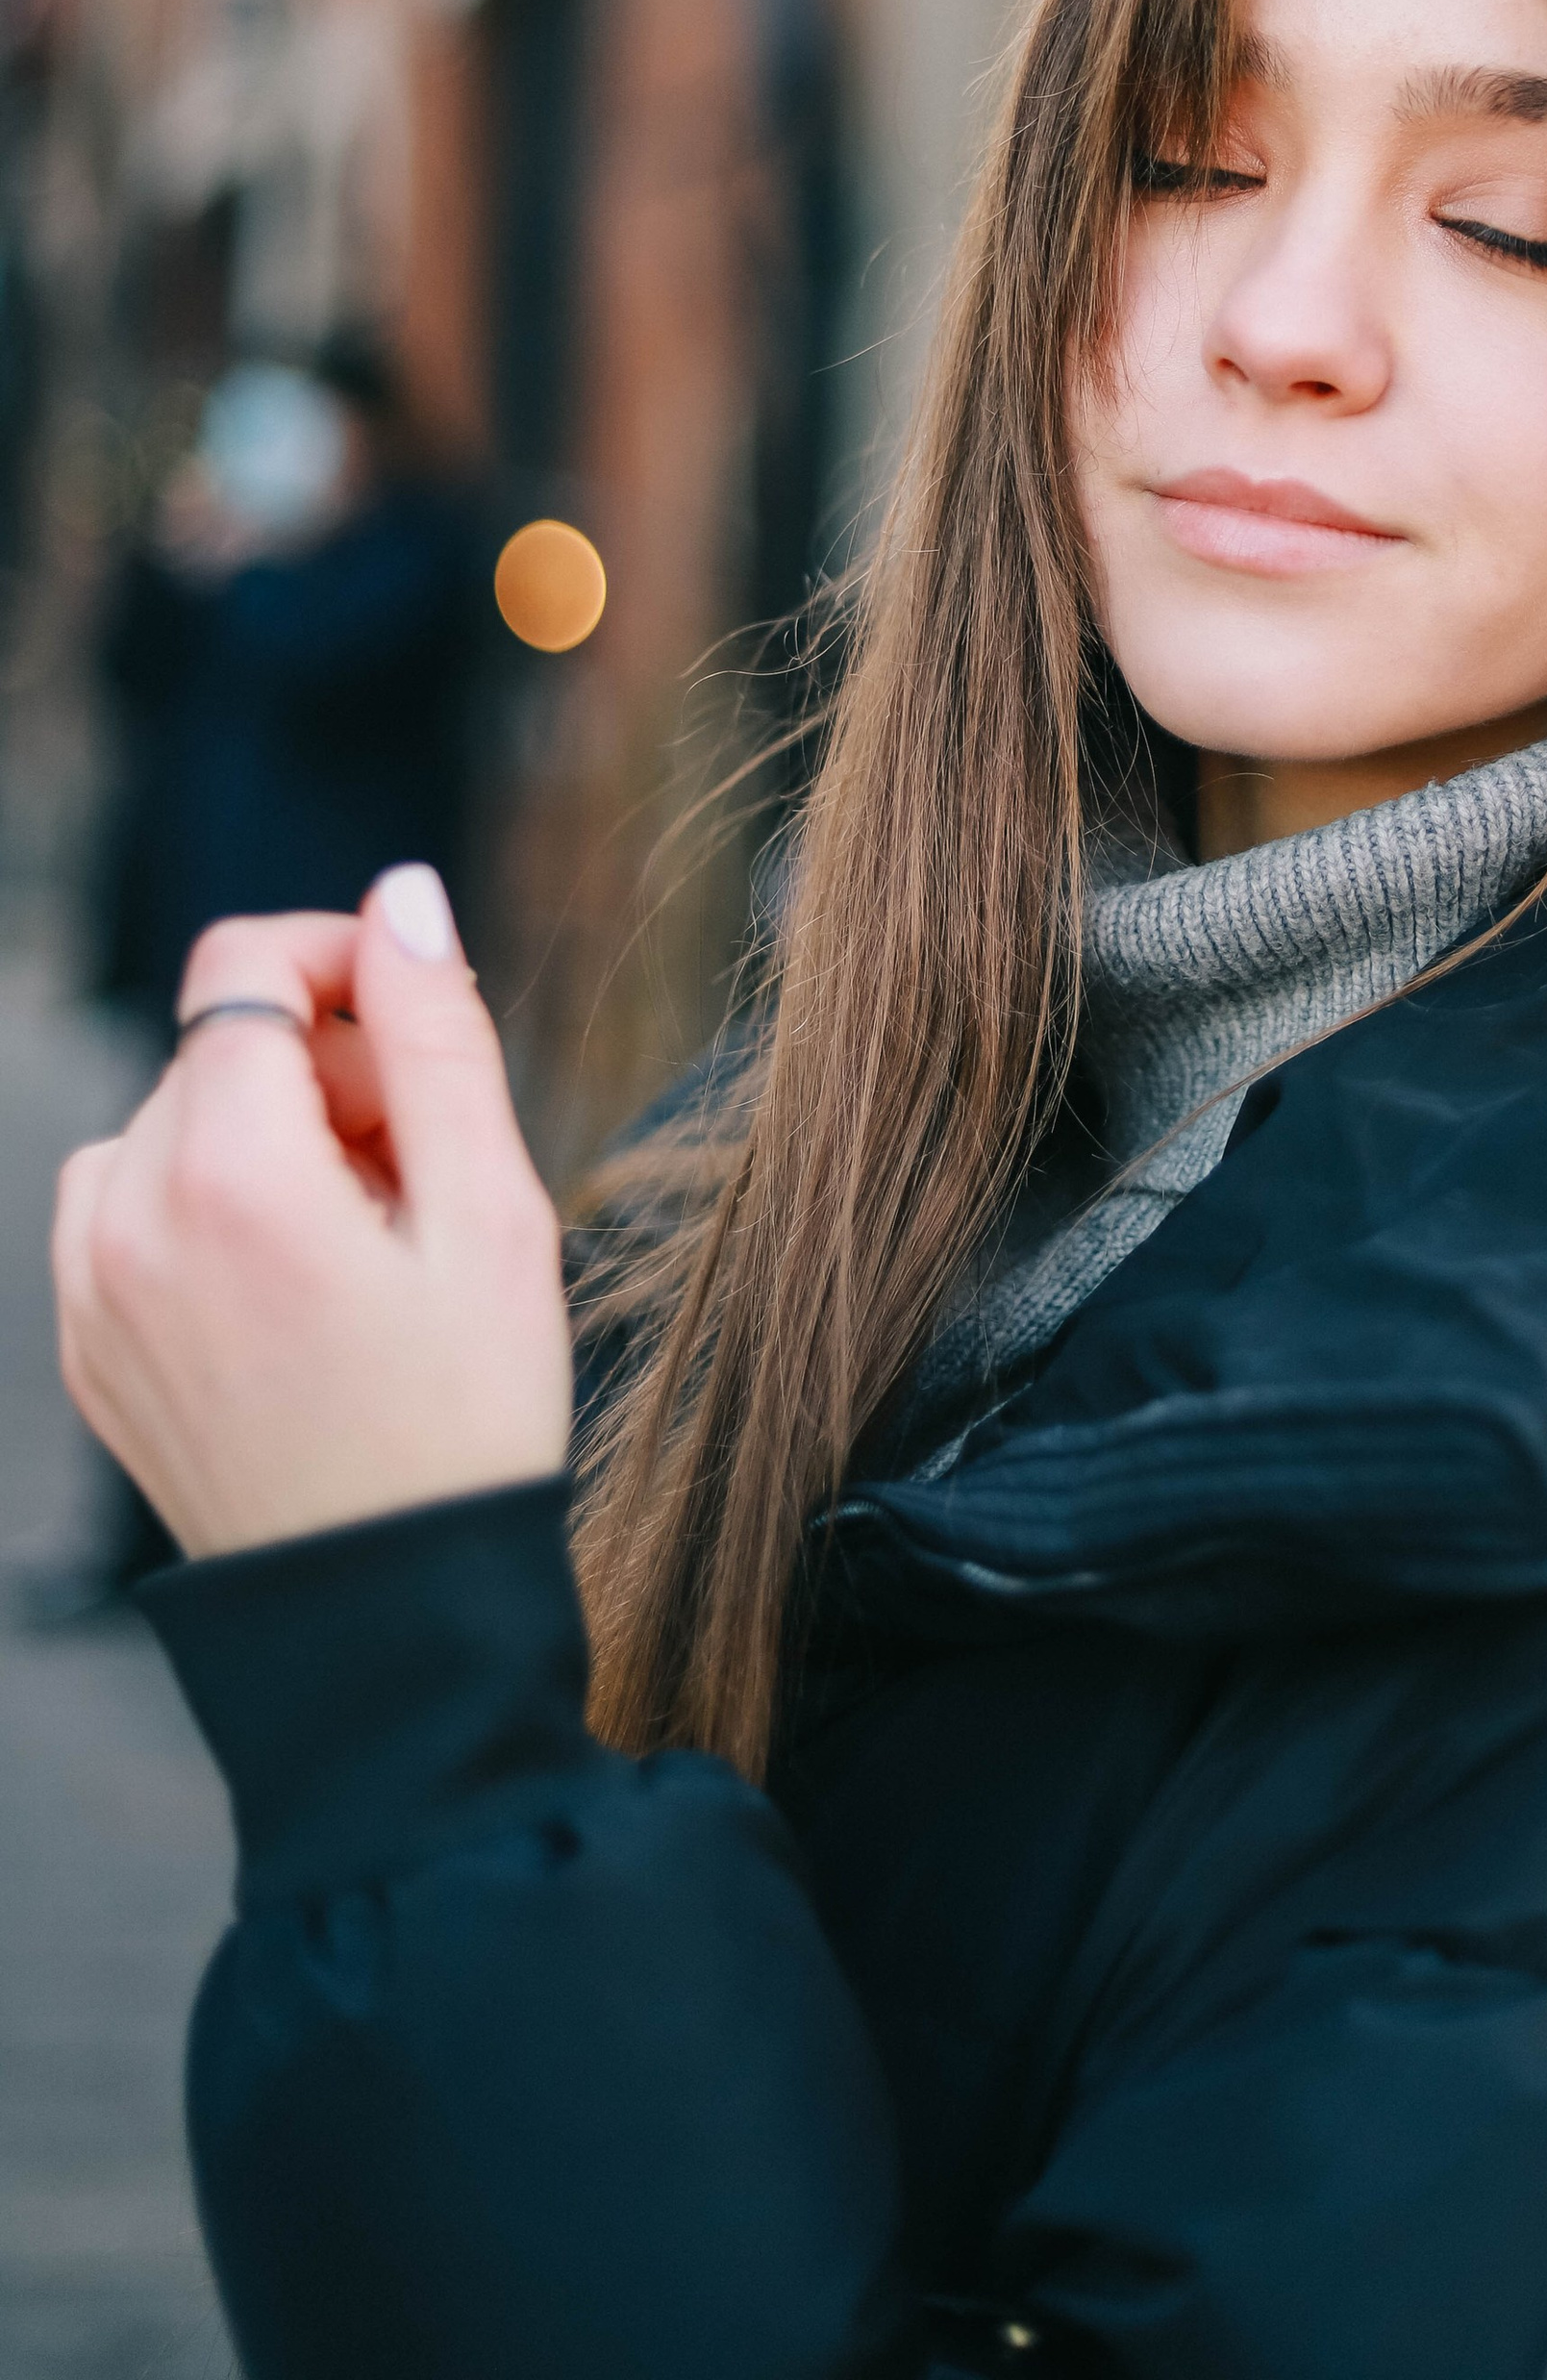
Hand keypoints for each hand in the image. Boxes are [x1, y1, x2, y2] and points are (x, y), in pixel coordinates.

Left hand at [53, 869, 572, 1559]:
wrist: (386, 1616)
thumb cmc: (465, 1420)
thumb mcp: (494, 1213)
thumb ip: (438, 1035)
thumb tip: (401, 897)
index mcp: (230, 1177)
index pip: (242, 969)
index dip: (338, 959)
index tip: (414, 1018)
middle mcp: (128, 1221)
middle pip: (219, 1051)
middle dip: (324, 1068)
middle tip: (424, 1168)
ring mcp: (89, 1293)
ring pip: (170, 1124)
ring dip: (263, 1138)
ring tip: (363, 1233)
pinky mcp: (85, 1349)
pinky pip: (126, 1211)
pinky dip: (206, 1208)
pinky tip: (295, 1284)